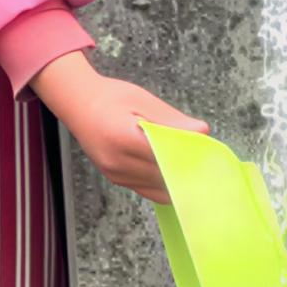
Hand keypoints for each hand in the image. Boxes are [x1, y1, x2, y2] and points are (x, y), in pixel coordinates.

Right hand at [31, 52, 206, 203]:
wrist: (77, 103)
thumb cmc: (110, 97)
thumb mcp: (143, 100)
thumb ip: (172, 120)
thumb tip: (202, 132)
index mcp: (124, 139)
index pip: (168, 156)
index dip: (191, 156)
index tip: (210, 153)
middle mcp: (118, 164)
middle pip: (165, 176)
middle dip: (187, 169)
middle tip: (207, 159)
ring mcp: (116, 175)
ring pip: (158, 188)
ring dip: (177, 179)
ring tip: (192, 164)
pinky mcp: (116, 180)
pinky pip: (148, 189)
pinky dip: (164, 182)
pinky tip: (174, 170)